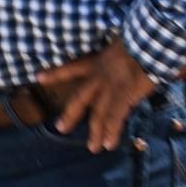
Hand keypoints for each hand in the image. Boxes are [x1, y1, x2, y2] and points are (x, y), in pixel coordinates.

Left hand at [40, 39, 156, 151]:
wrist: (147, 41)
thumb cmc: (142, 38)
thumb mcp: (124, 43)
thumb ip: (121, 52)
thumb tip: (127, 52)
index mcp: (98, 62)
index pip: (71, 68)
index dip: (55, 73)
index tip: (38, 77)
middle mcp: (99, 77)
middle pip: (80, 98)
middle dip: (71, 114)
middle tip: (61, 128)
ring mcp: (110, 88)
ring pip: (98, 114)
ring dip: (96, 133)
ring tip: (92, 148)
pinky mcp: (124, 96)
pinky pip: (115, 118)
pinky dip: (112, 132)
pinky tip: (109, 145)